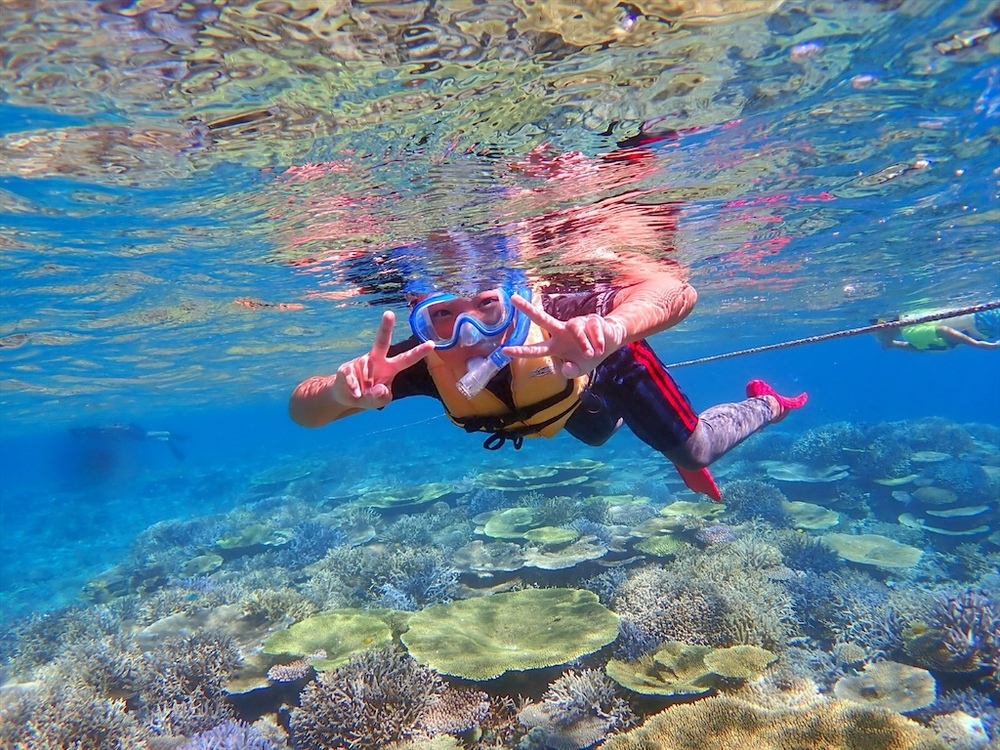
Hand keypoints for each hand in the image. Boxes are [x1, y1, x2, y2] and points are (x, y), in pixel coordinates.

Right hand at [332, 311, 434, 408]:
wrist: (346, 397)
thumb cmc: (368, 395)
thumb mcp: (378, 402)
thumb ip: (381, 398)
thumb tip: (380, 389)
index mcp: (390, 368)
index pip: (407, 359)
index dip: (419, 352)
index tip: (432, 343)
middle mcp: (377, 360)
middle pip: (382, 342)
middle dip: (385, 327)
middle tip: (389, 313)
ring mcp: (361, 362)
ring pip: (362, 365)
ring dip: (362, 385)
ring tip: (361, 395)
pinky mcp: (347, 367)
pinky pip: (350, 378)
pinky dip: (353, 389)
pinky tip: (354, 394)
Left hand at [502, 294, 626, 378]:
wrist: (610, 344)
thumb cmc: (589, 357)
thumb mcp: (580, 370)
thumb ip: (570, 372)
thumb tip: (565, 368)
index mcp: (555, 346)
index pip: (535, 348)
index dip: (521, 350)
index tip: (504, 350)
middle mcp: (561, 332)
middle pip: (542, 318)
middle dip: (528, 309)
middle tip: (512, 298)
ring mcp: (575, 324)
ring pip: (575, 329)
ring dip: (584, 345)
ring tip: (590, 354)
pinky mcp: (590, 319)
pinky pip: (592, 330)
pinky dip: (596, 341)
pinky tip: (599, 348)